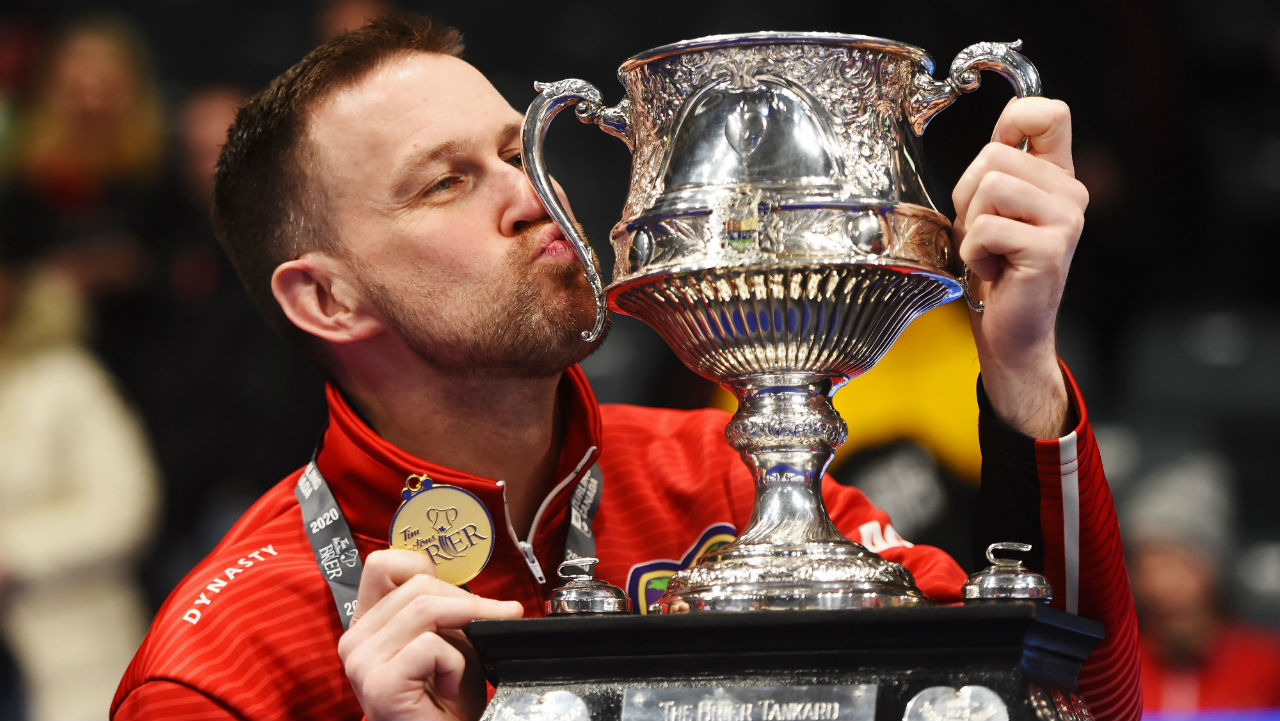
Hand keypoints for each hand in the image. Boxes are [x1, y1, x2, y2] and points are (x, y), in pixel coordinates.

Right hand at [338, 549, 523, 720]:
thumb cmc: (446, 702)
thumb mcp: (446, 641)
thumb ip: (442, 609)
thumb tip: (471, 583)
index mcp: (367, 625)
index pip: (383, 564)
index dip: (427, 569)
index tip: (460, 593)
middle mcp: (355, 640)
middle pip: (416, 584)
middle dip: (466, 602)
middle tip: (492, 622)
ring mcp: (362, 662)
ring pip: (426, 609)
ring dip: (464, 634)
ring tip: (462, 667)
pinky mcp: (379, 684)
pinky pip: (430, 646)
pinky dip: (455, 665)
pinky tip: (449, 689)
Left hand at [951, 97, 1088, 437]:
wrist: (1009, 329)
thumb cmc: (996, 268)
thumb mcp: (992, 208)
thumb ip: (999, 168)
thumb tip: (1003, 126)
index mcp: (1057, 177)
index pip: (1048, 112)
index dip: (1013, 120)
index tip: (999, 149)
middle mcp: (1070, 193)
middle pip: (994, 155)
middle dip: (969, 195)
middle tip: (984, 231)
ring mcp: (1066, 219)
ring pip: (989, 186)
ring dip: (971, 225)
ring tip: (989, 250)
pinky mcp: (1051, 247)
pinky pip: (987, 228)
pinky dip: (975, 252)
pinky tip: (993, 269)